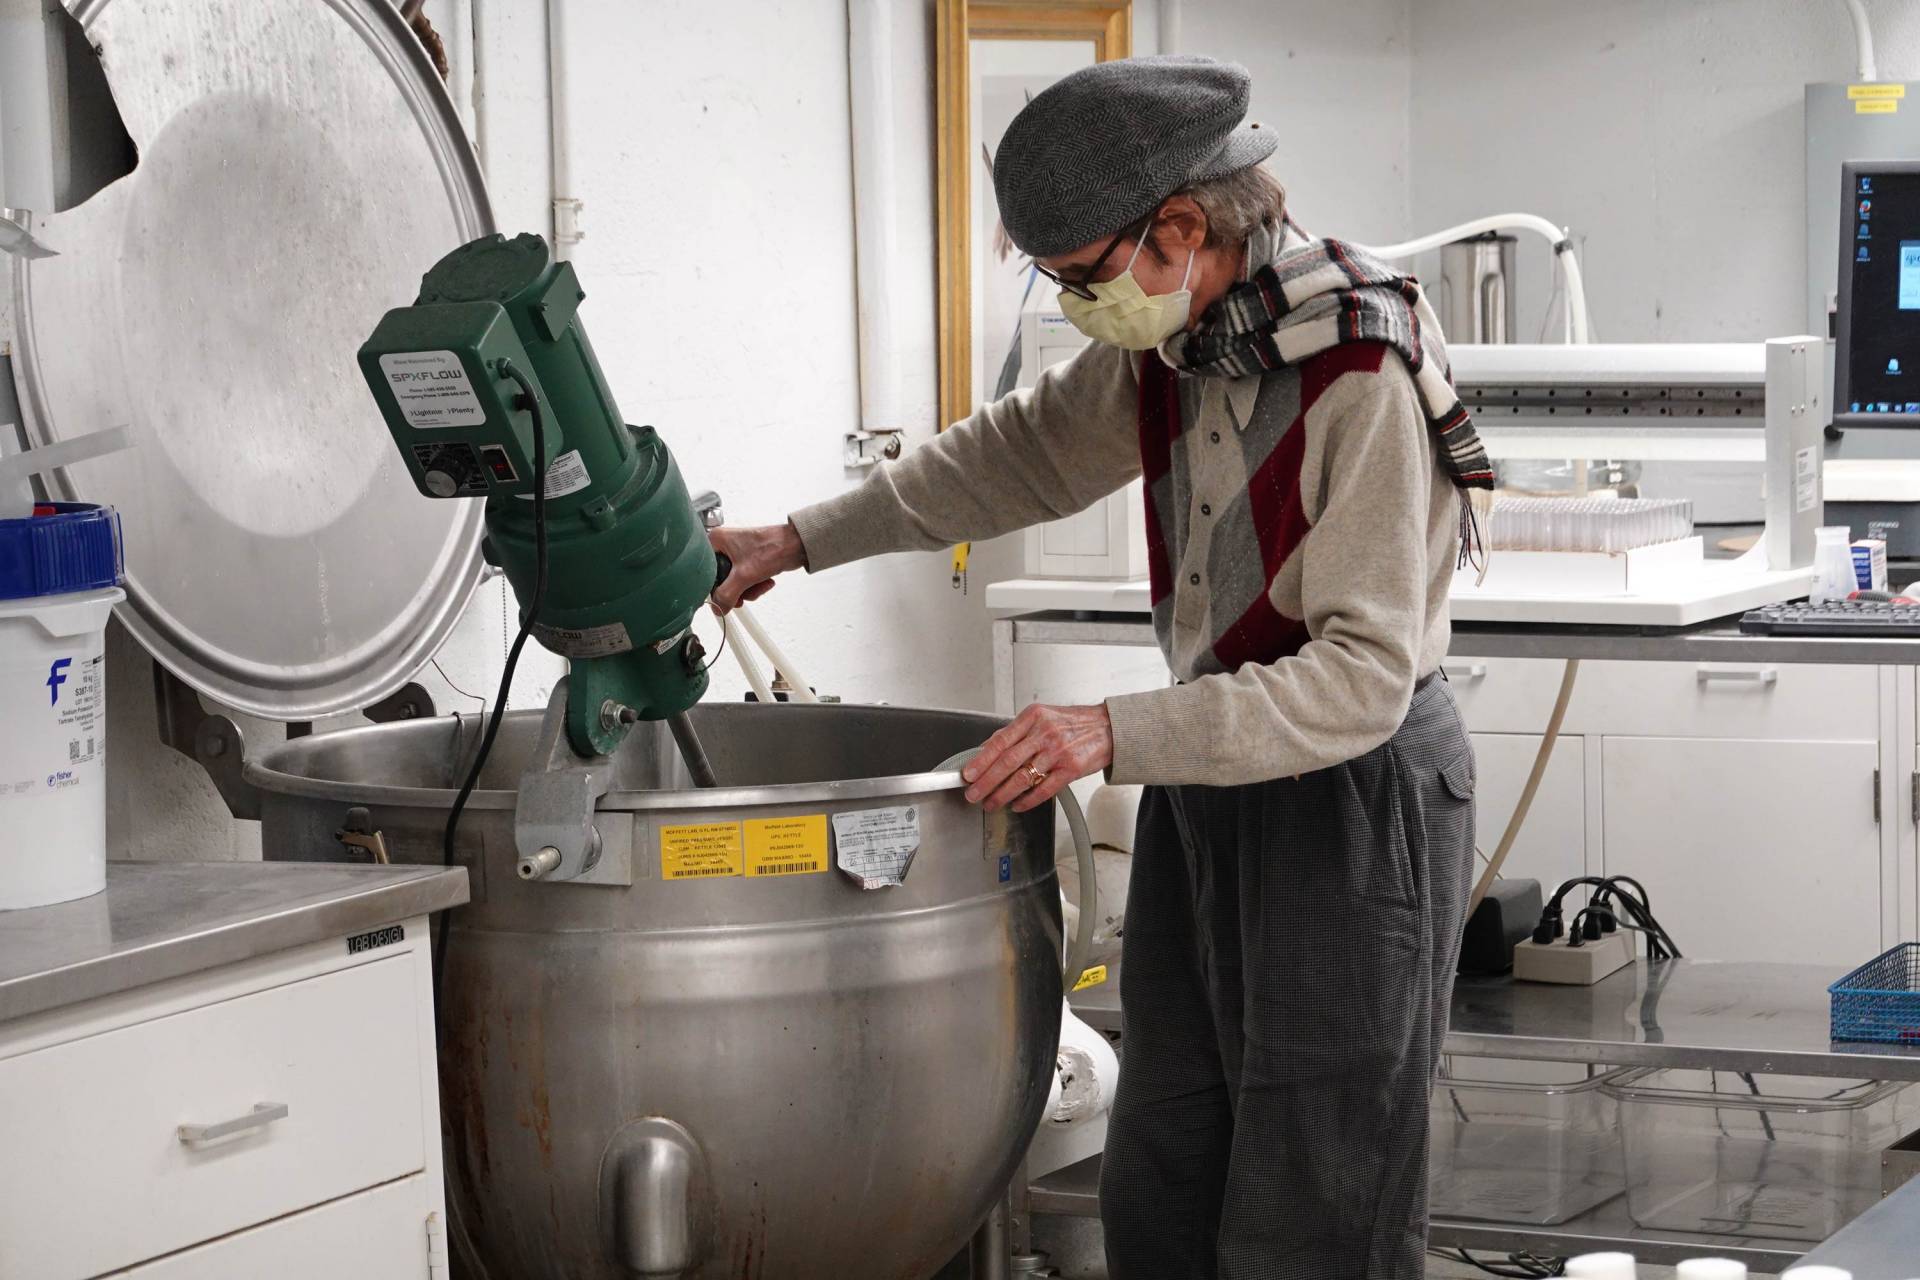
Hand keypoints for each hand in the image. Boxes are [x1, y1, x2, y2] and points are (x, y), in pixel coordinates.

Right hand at [710, 522, 806, 611]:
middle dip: (736, 590)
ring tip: (760, 585)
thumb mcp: (744, 575)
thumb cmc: (773, 548)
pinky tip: (765, 582)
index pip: (705, 571)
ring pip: (733, 581)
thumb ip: (727, 595)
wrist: (796, 546)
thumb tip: (718, 608)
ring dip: (748, 589)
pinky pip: (744, 579)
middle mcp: (723, 544)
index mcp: (716, 540)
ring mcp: (736, 552)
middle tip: (745, 594)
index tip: (724, 598)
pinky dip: (754, 584)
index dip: (715, 588)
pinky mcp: (747, 559)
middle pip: (720, 578)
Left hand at [963, 703, 1113, 812]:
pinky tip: (1017, 805)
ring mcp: (1058, 752)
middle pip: (1007, 761)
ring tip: (991, 803)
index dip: (981, 760)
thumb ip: (1016, 731)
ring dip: (1003, 794)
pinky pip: (1044, 790)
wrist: (1108, 728)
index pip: (1000, 741)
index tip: (968, 774)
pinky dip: (1027, 800)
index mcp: (1033, 717)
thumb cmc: (1074, 723)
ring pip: (1023, 778)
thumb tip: (988, 747)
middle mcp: (1044, 733)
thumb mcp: (1042, 717)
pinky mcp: (1071, 769)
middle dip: (986, 781)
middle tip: (973, 794)